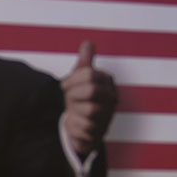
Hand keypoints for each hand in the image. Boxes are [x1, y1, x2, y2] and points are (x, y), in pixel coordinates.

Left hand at [60, 41, 117, 155]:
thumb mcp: (80, 79)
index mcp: (107, 82)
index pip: (89, 74)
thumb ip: (84, 62)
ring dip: (75, 111)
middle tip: (69, 99)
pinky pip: (85, 127)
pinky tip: (75, 123)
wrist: (80, 127)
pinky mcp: (100, 132)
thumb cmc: (80, 99)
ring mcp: (108, 116)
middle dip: (74, 95)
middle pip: (91, 90)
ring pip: (89, 110)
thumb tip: (88, 43)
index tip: (65, 86)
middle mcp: (112, 98)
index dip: (72, 79)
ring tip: (74, 111)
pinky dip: (74, 125)